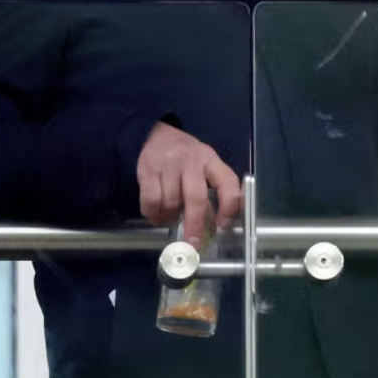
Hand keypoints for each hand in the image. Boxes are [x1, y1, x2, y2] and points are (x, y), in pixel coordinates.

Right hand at [136, 122, 242, 245]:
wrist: (154, 134)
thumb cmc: (184, 155)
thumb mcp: (203, 163)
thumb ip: (211, 186)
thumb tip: (216, 223)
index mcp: (210, 160)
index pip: (227, 182)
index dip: (229, 206)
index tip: (223, 225)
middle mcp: (192, 162)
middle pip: (196, 198)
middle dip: (195, 224)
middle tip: (193, 243)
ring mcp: (169, 165)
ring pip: (171, 202)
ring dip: (169, 217)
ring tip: (168, 218)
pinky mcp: (148, 170)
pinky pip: (151, 201)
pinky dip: (152, 213)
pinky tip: (155, 213)